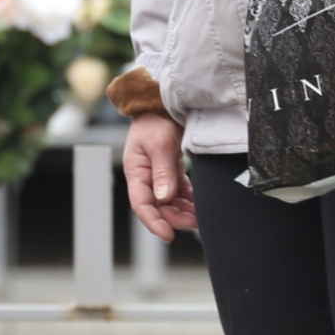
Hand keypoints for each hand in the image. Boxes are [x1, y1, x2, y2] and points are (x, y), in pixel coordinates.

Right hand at [122, 113, 196, 241]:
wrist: (164, 100)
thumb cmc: (156, 118)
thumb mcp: (159, 144)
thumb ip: (163, 172)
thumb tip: (164, 198)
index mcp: (135, 170)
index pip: (141, 204)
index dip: (153, 222)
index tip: (168, 234)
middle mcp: (145, 174)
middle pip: (157, 206)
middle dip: (174, 217)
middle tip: (194, 222)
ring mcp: (158, 172)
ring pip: (169, 200)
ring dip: (182, 210)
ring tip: (199, 216)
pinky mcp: (170, 168)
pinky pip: (178, 190)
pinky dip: (188, 198)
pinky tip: (198, 204)